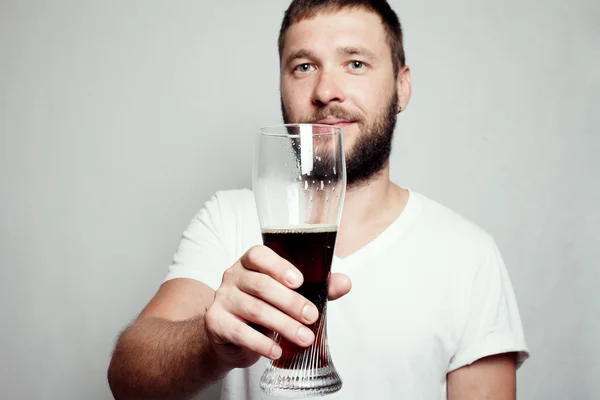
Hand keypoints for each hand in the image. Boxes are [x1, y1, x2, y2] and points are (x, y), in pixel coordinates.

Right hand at [203, 245, 350, 368]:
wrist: (229, 334)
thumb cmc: (262, 307)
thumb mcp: (287, 294)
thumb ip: (316, 287)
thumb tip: (345, 283)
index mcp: (250, 263)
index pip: (258, 255)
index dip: (278, 266)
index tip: (299, 281)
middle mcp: (233, 276)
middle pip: (261, 285)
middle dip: (291, 302)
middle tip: (312, 316)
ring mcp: (222, 299)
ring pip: (254, 309)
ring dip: (283, 325)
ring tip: (304, 338)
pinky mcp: (216, 322)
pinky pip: (240, 332)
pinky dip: (261, 343)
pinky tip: (277, 350)